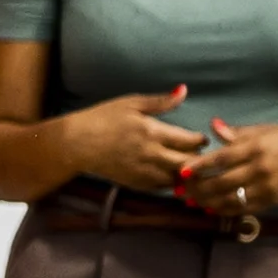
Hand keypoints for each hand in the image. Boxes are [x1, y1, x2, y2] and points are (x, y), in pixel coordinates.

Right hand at [61, 86, 205, 190]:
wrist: (76, 144)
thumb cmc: (101, 119)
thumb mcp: (131, 103)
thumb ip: (160, 101)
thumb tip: (184, 90)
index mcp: (153, 131)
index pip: (190, 141)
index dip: (200, 140)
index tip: (201, 138)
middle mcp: (152, 154)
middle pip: (189, 163)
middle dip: (199, 159)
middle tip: (200, 154)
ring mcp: (144, 171)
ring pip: (179, 179)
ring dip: (186, 173)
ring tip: (188, 166)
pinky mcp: (137, 183)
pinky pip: (163, 187)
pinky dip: (171, 182)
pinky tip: (170, 174)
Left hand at [175, 118, 277, 218]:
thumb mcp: (265, 130)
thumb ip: (237, 133)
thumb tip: (212, 126)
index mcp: (256, 148)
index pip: (221, 159)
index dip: (199, 166)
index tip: (182, 171)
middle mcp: (260, 169)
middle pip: (221, 183)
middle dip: (197, 188)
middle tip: (180, 189)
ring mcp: (266, 187)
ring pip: (230, 199)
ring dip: (207, 202)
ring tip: (191, 200)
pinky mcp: (272, 201)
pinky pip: (243, 208)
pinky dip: (225, 210)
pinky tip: (211, 208)